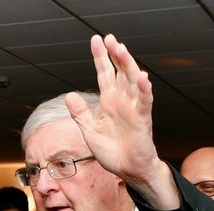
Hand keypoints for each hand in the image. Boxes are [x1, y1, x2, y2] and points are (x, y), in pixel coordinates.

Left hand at [67, 35, 176, 209]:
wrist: (127, 170)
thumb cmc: (112, 152)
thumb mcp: (89, 132)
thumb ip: (80, 114)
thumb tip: (69, 95)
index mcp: (109, 102)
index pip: (105, 73)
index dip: (100, 57)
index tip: (95, 40)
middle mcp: (122, 101)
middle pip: (119, 71)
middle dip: (114, 54)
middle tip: (109, 38)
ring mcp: (133, 108)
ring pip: (132, 81)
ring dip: (127, 64)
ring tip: (120, 49)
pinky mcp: (142, 119)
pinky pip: (144, 101)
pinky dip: (143, 89)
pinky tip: (141, 76)